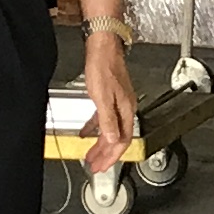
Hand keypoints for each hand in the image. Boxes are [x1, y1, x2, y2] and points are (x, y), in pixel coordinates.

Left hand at [79, 26, 139, 175]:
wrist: (103, 47)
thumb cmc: (104, 68)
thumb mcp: (102, 97)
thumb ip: (107, 120)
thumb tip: (112, 139)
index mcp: (126, 110)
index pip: (122, 141)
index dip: (112, 156)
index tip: (101, 166)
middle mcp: (125, 108)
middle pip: (117, 139)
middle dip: (105, 155)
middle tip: (95, 166)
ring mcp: (118, 103)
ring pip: (110, 131)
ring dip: (100, 144)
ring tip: (90, 155)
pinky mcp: (109, 97)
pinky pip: (103, 120)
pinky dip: (95, 129)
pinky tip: (86, 132)